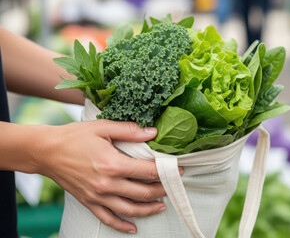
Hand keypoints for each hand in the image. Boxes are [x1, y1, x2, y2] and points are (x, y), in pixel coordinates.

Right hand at [34, 120, 171, 233]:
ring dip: (148, 210)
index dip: (166, 172)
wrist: (45, 151)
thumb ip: (129, 131)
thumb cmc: (74, 137)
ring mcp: (98, 196)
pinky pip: (108, 218)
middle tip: (173, 186)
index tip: (178, 170)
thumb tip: (153, 132)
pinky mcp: (89, 202)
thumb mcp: (102, 128)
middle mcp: (107, 184)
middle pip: (143, 193)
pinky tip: (133, 228)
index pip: (148, 172)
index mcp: (113, 164)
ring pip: (129, 209)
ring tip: (161, 206)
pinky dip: (122, 225)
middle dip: (162, 190)